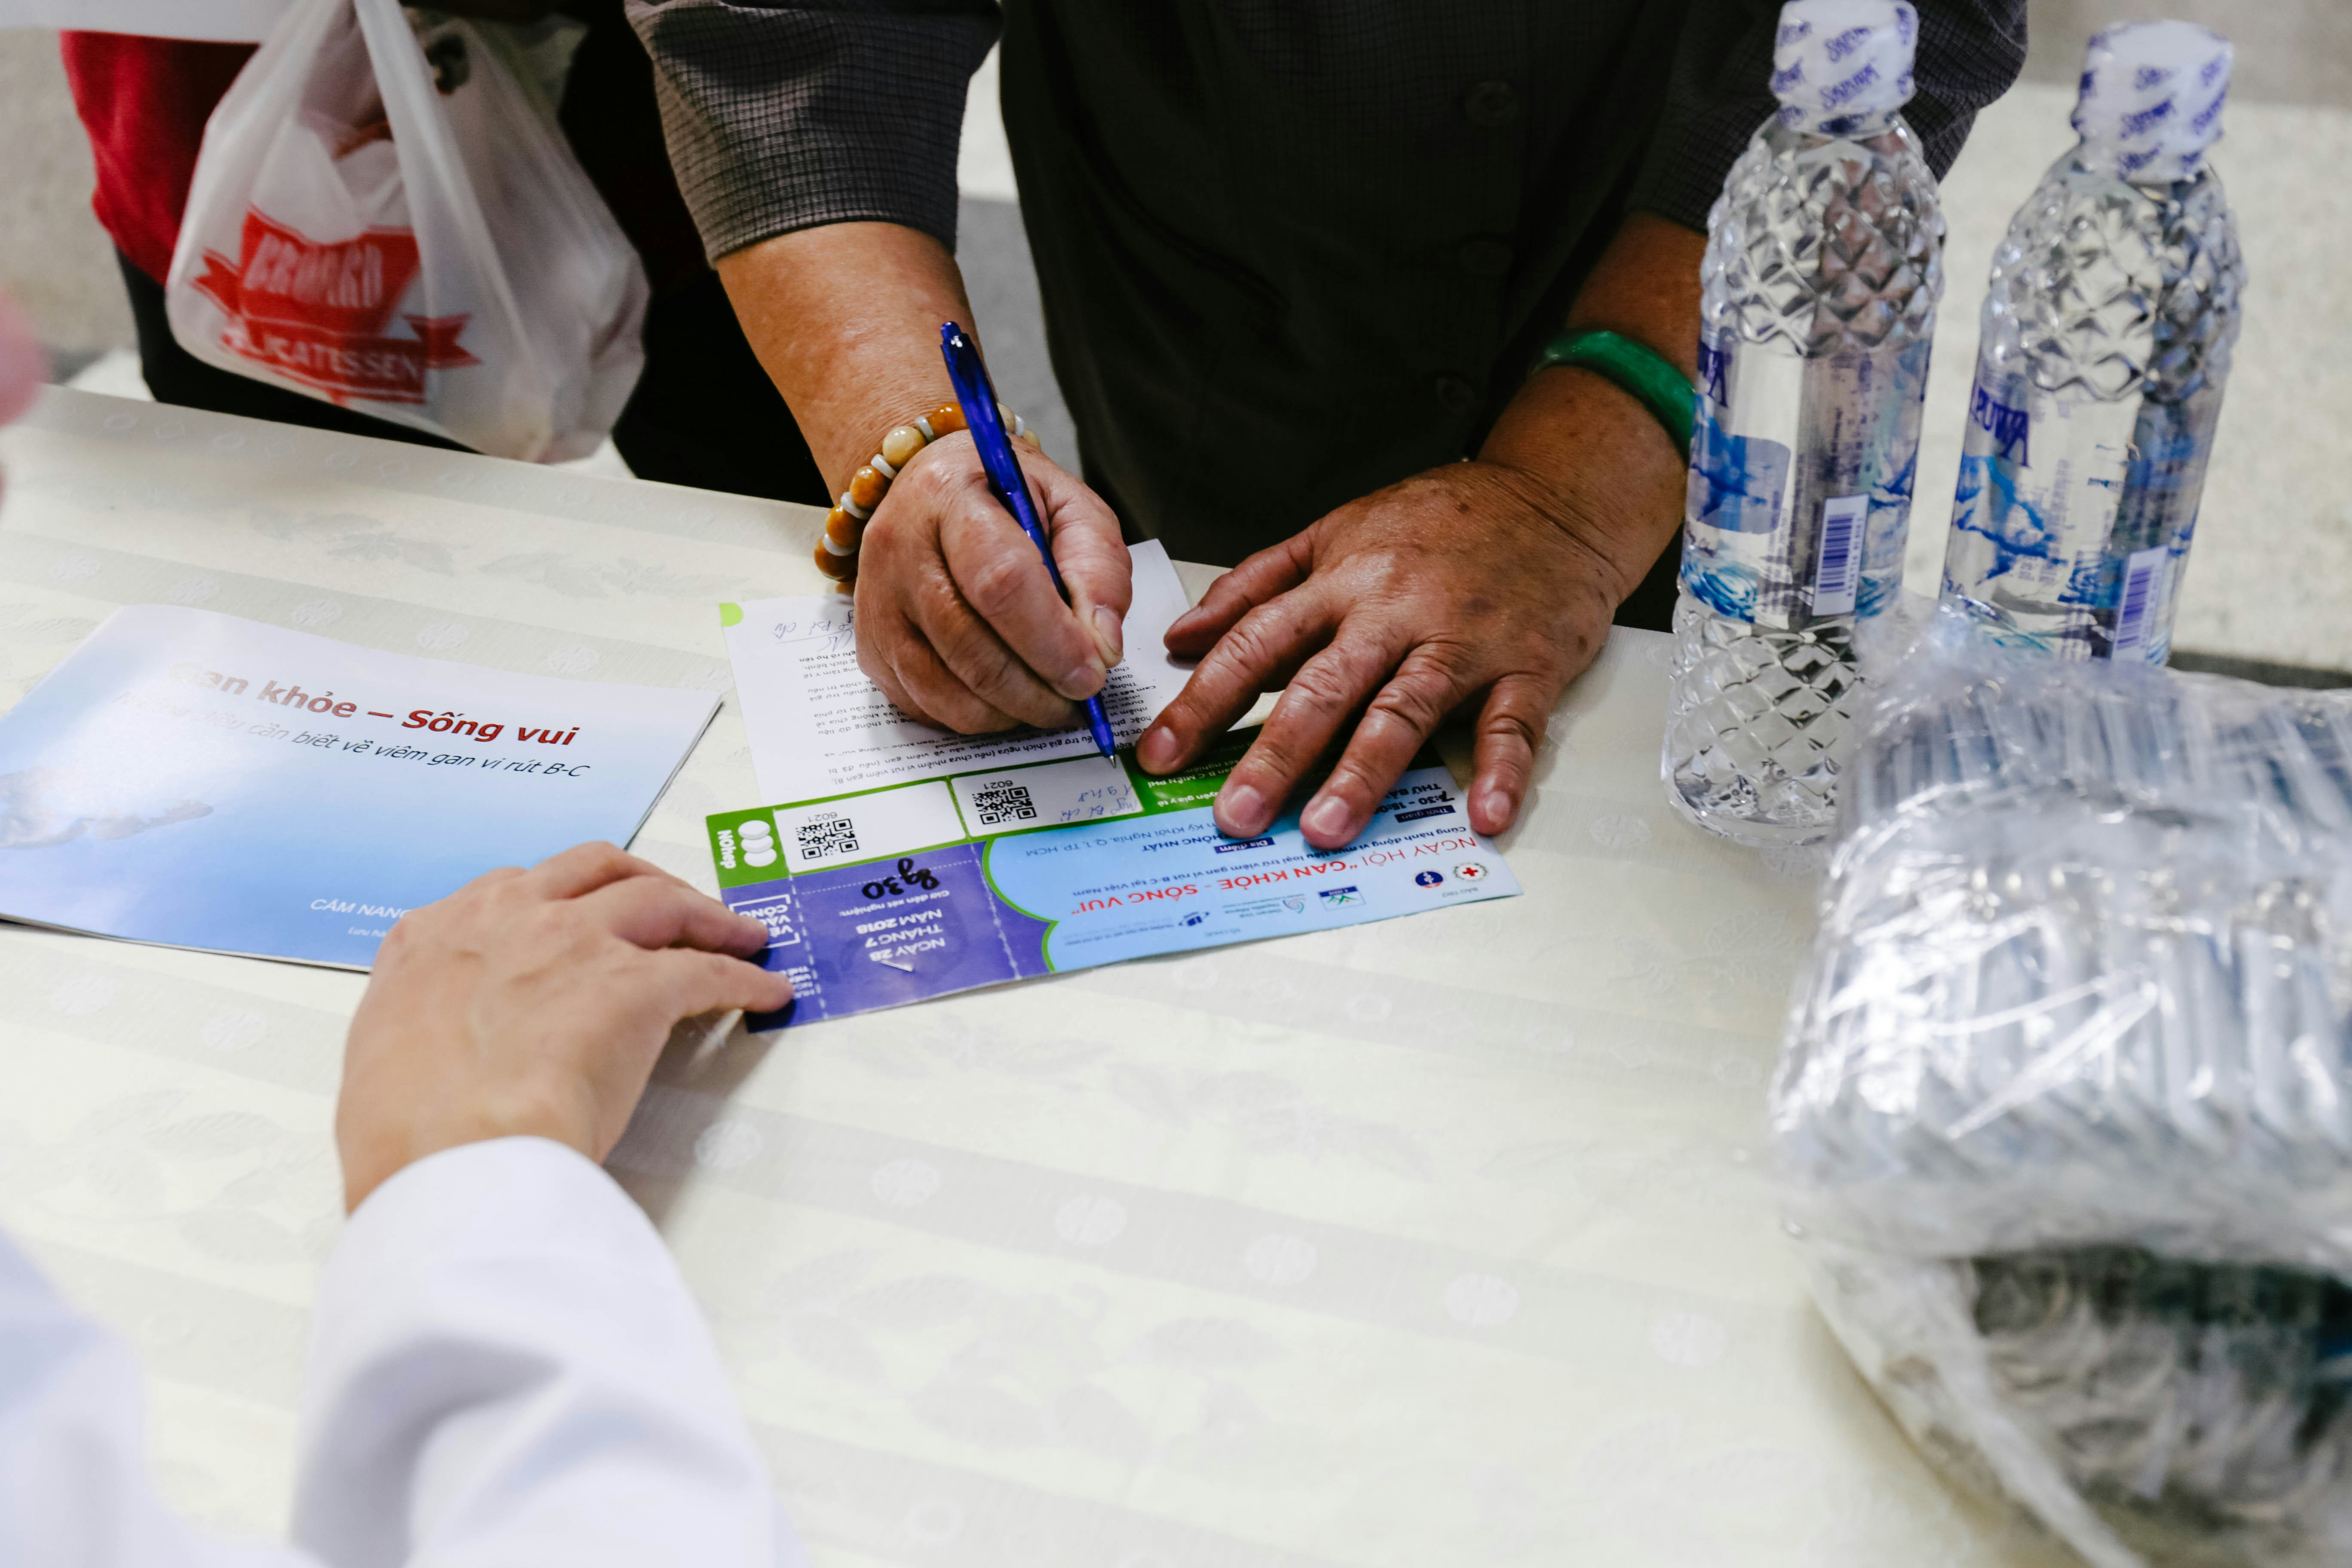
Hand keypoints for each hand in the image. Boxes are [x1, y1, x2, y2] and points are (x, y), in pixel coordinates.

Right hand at [336, 843, 791, 1211]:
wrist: (450, 1151)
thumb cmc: (409, 1130)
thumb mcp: (385, 1054)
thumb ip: (424, 1023)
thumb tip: (450, 1043)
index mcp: (438, 937)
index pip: (512, 891)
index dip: (557, 899)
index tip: (580, 913)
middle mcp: (508, 920)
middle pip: (594, 870)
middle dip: (640, 880)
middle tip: (672, 903)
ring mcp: (574, 943)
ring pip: (659, 902)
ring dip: (706, 915)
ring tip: (740, 934)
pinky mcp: (636, 985)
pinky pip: (707, 972)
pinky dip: (742, 978)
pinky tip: (763, 991)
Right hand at [856, 431, 1131, 733]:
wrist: (937, 493)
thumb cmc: (1010, 500)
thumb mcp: (1073, 510)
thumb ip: (1097, 571)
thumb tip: (1101, 648)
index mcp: (951, 495)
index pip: (1000, 582)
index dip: (1052, 641)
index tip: (1092, 673)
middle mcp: (898, 547)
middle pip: (969, 647)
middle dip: (1036, 689)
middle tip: (1079, 697)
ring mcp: (876, 603)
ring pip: (943, 689)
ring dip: (1009, 711)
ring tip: (1048, 699)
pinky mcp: (870, 647)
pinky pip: (924, 706)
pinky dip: (975, 716)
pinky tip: (1005, 695)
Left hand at [1133, 464, 1620, 849]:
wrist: (1555, 495)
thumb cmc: (1441, 521)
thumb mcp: (1337, 530)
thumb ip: (1257, 583)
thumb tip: (1180, 636)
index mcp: (1343, 579)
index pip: (1256, 643)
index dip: (1204, 702)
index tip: (1160, 756)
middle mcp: (1395, 611)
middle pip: (1324, 686)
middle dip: (1275, 754)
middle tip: (1236, 815)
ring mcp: (1464, 640)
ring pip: (1405, 710)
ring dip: (1364, 774)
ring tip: (1326, 829)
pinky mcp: (1529, 663)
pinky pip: (1513, 724)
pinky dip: (1500, 771)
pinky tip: (1483, 816)